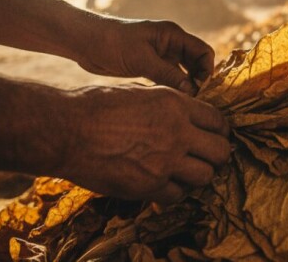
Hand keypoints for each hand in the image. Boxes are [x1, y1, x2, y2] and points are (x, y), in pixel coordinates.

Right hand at [59, 85, 229, 202]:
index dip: (220, 130)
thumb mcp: (140, 92)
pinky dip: (174, 191)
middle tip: (208, 157)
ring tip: (186, 172)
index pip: (217, 121)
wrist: (67, 130)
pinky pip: (177, 195)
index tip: (214, 136)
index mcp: (175, 104)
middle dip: (217, 155)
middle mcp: (177, 132)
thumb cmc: (96, 106)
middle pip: (220, 151)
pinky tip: (164, 183)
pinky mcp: (149, 185)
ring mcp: (165, 162)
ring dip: (198, 175)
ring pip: (205, 176)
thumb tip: (185, 114)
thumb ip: (168, 105)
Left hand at [77, 18, 214, 92]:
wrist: (85, 42)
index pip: (203, 51)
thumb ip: (168, 74)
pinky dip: (172, 89)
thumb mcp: (142, 59)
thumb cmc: (113, 43)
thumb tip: (192, 91)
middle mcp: (170, 44)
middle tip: (197, 101)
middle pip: (196, 63)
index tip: (202, 88)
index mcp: (172, 35)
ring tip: (184, 104)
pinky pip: (169, 79)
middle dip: (199, 81)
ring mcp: (160, 56)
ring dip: (186, 87)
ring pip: (183, 73)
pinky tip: (169, 102)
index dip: (207, 70)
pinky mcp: (149, 67)